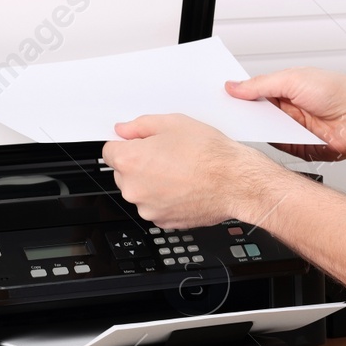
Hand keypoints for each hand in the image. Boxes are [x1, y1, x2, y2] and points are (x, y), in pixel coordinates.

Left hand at [102, 114, 282, 228]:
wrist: (236, 182)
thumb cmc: (210, 154)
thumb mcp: (174, 123)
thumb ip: (140, 126)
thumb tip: (124, 131)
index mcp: (130, 161)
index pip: (109, 151)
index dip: (126, 144)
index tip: (139, 144)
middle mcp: (133, 188)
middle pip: (123, 173)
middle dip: (139, 164)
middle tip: (167, 155)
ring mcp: (147, 208)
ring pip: (140, 191)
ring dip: (152, 183)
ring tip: (180, 171)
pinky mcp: (163, 222)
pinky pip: (156, 206)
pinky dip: (165, 198)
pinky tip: (184, 185)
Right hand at [226, 68, 345, 162]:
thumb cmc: (338, 90)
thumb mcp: (293, 79)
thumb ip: (261, 84)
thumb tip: (235, 86)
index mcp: (285, 88)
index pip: (254, 92)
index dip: (237, 94)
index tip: (218, 95)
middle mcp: (288, 109)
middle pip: (256, 113)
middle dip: (241, 113)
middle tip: (222, 113)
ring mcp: (294, 128)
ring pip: (264, 132)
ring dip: (254, 130)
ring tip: (237, 125)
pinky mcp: (300, 147)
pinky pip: (279, 148)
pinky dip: (270, 145)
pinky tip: (260, 140)